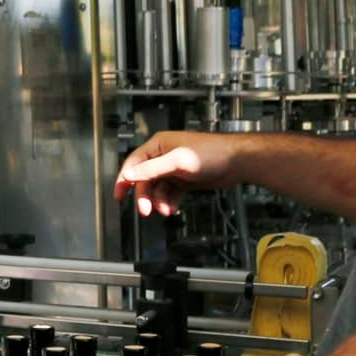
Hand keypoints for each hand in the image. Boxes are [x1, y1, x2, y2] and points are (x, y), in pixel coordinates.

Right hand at [115, 131, 241, 217]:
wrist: (237, 162)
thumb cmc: (212, 153)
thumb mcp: (177, 162)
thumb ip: (151, 169)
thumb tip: (129, 174)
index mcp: (159, 145)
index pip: (134, 163)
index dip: (124, 179)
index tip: (118, 194)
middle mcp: (164, 156)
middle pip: (145, 178)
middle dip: (144, 195)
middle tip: (145, 210)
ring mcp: (175, 168)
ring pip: (158, 188)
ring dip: (159, 200)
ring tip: (165, 210)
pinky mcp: (185, 179)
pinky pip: (170, 193)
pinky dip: (169, 202)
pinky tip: (172, 208)